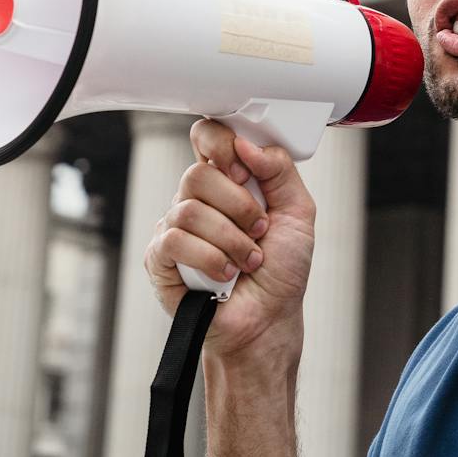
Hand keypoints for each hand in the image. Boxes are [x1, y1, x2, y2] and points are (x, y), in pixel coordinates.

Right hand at [144, 121, 314, 365]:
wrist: (269, 319)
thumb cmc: (282, 269)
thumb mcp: (298, 212)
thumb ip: (280, 170)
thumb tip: (247, 144)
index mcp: (228, 180)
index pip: (207, 137)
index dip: (221, 145)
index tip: (245, 172)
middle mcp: (197, 199)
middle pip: (197, 174)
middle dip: (238, 205)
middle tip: (258, 228)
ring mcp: (174, 227)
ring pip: (189, 210)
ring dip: (230, 239)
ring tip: (248, 260)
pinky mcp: (159, 258)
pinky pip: (174, 241)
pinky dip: (209, 258)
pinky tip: (225, 274)